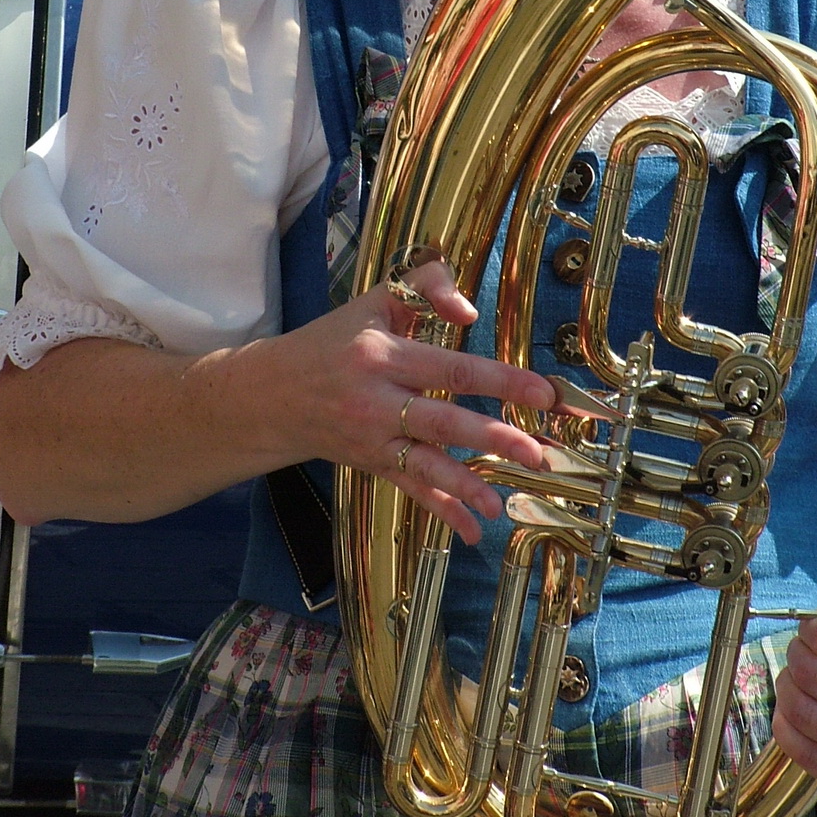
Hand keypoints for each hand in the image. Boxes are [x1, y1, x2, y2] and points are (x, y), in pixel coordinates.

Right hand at [272, 256, 556, 543]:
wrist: (272, 394)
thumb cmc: (335, 340)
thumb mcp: (375, 301)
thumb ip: (426, 286)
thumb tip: (468, 311)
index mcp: (383, 356)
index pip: (451, 368)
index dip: (500, 380)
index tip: (543, 392)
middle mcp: (378, 402)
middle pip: (443, 421)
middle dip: (493, 438)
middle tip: (536, 453)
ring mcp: (374, 439)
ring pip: (426, 465)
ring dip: (466, 486)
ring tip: (500, 505)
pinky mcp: (373, 464)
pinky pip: (412, 490)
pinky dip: (443, 511)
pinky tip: (473, 530)